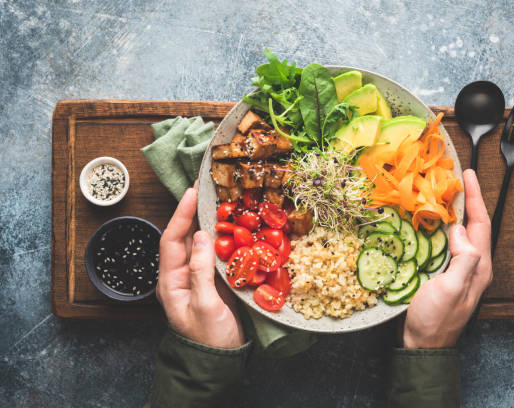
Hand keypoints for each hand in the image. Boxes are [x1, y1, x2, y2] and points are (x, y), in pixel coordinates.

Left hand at [157, 186, 244, 347]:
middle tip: (206, 188)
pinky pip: (217, 254)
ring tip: (220, 201)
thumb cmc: (209, 338)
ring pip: (201, 243)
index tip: (192, 192)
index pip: (171, 240)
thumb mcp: (204, 306)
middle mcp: (181, 275)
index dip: (180, 214)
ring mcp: (198, 278)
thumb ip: (200, 271)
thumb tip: (200, 236)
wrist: (220, 362)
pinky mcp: (214, 281)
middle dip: (193, 211)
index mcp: (170, 281)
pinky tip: (234, 227)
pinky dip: (224, 238)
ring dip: (209, 222)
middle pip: (184, 237)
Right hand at [402, 169, 491, 348]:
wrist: (422, 345)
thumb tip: (460, 229)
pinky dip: (440, 225)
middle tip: (454, 177)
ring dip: (453, 210)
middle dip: (467, 199)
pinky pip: (446, 242)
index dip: (475, 197)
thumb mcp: (451, 290)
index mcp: (479, 266)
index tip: (468, 174)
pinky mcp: (444, 272)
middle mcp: (472, 265)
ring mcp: (458, 269)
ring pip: (460, 232)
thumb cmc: (435, 320)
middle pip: (474, 224)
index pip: (481, 223)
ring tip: (442, 192)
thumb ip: (463, 259)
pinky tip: (429, 220)